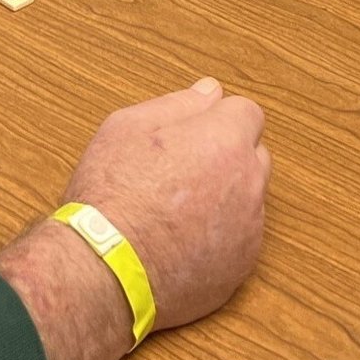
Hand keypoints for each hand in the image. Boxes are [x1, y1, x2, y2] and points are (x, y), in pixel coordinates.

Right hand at [0, 78, 269, 359]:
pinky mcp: (241, 268)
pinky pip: (239, 240)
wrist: (105, 266)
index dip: (218, 120)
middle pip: (254, 155)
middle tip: (179, 169)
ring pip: (248, 199)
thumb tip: (209, 91)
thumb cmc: (112, 192)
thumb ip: (177, 104)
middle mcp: (249, 182)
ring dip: (224, 197)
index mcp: (225, 140)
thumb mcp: (128, 127)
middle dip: (227, 156)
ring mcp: (249, 229)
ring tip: (175, 209)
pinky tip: (180, 240)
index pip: (247, 114)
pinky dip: (219, 236)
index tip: (192, 133)